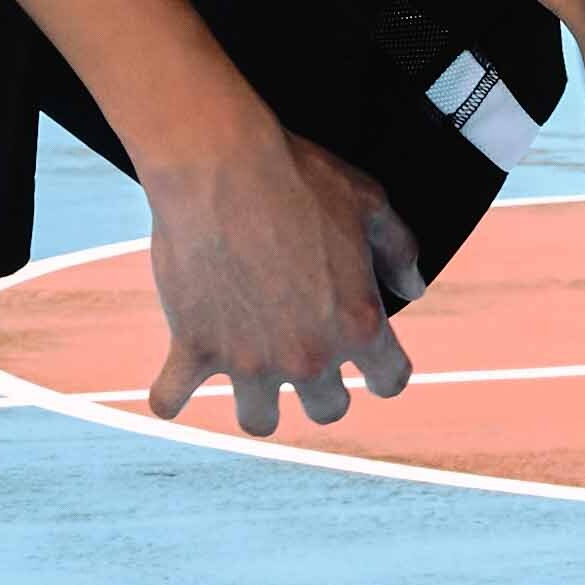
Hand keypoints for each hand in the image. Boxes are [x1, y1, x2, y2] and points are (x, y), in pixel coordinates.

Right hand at [143, 121, 417, 435]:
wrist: (220, 162)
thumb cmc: (299, 176)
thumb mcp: (370, 202)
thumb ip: (400, 250)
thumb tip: (413, 287)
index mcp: (359, 324)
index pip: (390, 381)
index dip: (385, 370)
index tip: (373, 362)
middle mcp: (309, 356)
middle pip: (328, 410)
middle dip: (324, 390)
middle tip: (308, 358)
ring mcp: (249, 360)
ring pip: (258, 422)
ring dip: (258, 404)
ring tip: (252, 374)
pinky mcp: (194, 347)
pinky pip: (171, 398)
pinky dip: (170, 396)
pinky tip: (173, 389)